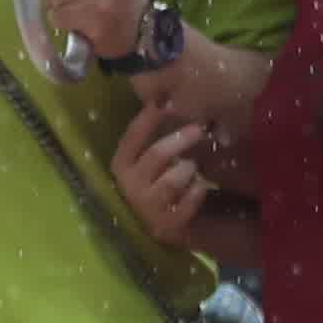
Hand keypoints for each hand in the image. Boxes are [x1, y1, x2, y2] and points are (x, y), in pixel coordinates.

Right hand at [114, 106, 240, 252]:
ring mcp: (147, 209)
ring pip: (175, 177)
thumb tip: (163, 97)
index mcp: (121, 165)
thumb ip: (154, 132)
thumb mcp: (153, 157)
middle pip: (157, 154)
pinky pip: (191, 198)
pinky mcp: (167, 225)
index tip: (168, 102)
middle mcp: (129, 187)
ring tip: (194, 168)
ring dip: (190, 168)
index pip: (132, 136)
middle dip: (181, 139)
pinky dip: (199, 190)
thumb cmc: (161, 181)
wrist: (170, 225)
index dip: (149, 118)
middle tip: (199, 128)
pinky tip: (200, 187)